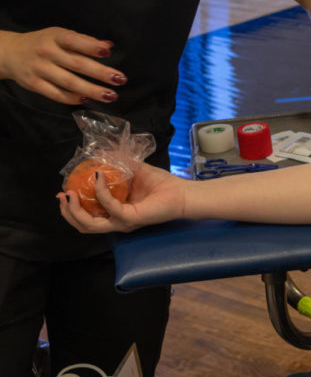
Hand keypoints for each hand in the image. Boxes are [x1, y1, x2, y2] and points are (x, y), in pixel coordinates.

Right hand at [0, 27, 126, 103]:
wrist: (10, 53)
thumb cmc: (43, 43)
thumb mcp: (59, 35)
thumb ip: (83, 41)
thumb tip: (109, 45)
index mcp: (55, 37)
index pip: (74, 40)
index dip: (91, 46)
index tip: (107, 53)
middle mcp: (47, 52)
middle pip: (76, 64)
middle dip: (100, 73)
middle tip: (120, 79)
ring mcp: (40, 69)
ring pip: (68, 82)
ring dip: (91, 90)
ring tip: (111, 95)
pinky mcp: (34, 84)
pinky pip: (56, 94)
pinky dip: (72, 98)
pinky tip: (87, 99)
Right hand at [57, 162, 186, 232]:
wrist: (182, 192)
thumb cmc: (161, 184)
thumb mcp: (134, 170)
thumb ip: (118, 163)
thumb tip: (101, 151)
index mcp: (115, 213)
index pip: (87, 217)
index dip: (71, 209)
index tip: (62, 192)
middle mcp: (117, 221)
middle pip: (83, 225)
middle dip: (68, 212)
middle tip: (62, 195)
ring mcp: (123, 222)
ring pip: (90, 225)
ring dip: (75, 210)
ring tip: (69, 193)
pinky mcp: (131, 218)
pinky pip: (110, 207)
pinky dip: (101, 192)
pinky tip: (99, 177)